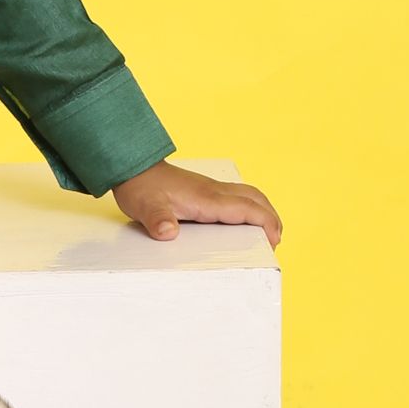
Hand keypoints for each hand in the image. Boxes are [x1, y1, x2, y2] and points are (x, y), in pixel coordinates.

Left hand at [111, 160, 281, 247]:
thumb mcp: (145, 207)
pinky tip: (243, 221)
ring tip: (268, 231)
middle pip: (255, 198)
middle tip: (276, 239)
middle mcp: (214, 191)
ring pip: (249, 194)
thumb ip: (157, 220)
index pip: (247, 208)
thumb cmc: (140, 188)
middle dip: (271, 218)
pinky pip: (237, 196)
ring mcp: (211, 188)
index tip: (274, 240)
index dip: (265, 223)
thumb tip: (168, 232)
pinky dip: (250, 207)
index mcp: (207, 198)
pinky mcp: (205, 190)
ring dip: (263, 210)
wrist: (132, 167)